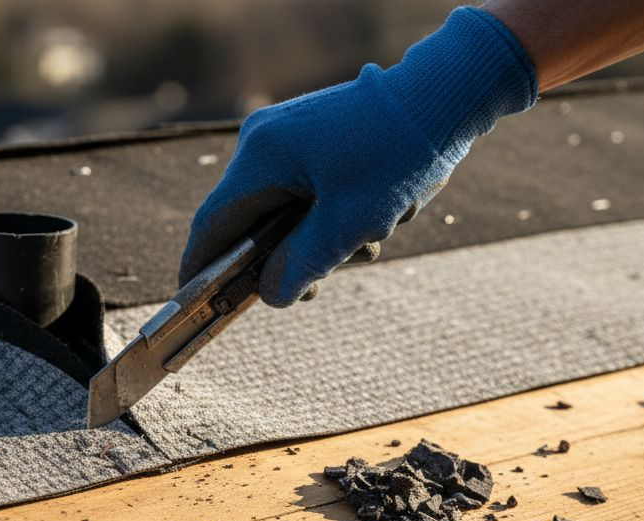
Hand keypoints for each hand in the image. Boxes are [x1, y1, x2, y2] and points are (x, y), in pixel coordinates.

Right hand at [179, 7, 535, 306]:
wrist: (446, 95)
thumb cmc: (398, 155)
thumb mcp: (349, 225)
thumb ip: (300, 266)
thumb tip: (269, 296)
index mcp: (261, 157)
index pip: (213, 224)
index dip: (202, 268)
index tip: (197, 302)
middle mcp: (264, 141)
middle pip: (251, 221)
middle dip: (284, 257)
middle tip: (318, 284)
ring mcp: (287, 135)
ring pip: (283, 209)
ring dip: (317, 238)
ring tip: (367, 241)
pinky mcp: (312, 136)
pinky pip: (304, 190)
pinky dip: (330, 215)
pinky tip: (373, 218)